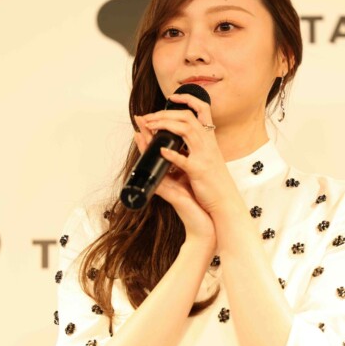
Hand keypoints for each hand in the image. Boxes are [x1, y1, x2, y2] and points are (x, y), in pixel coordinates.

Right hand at [133, 114, 215, 250]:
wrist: (204, 226)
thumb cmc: (198, 204)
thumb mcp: (189, 180)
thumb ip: (182, 167)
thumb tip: (179, 152)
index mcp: (170, 174)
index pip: (158, 150)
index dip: (152, 134)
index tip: (148, 119)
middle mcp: (165, 179)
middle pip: (151, 153)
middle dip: (145, 135)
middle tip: (140, 120)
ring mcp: (166, 188)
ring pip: (152, 163)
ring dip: (146, 146)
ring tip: (140, 131)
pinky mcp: (171, 196)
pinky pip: (160, 179)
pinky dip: (160, 166)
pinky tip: (160, 152)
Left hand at [139, 93, 236, 215]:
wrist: (225, 200)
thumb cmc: (213, 181)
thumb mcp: (207, 157)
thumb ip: (193, 146)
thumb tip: (176, 137)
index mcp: (209, 139)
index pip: (202, 109)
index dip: (188, 99)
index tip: (172, 96)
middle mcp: (208, 143)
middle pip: (187, 117)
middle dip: (165, 113)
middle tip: (148, 117)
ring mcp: (204, 156)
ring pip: (185, 130)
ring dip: (164, 125)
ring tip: (149, 126)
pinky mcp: (198, 171)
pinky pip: (184, 159)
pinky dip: (172, 154)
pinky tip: (161, 151)